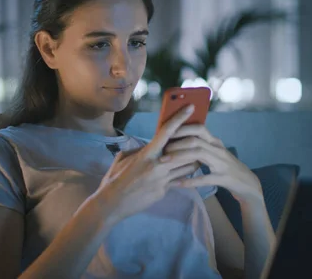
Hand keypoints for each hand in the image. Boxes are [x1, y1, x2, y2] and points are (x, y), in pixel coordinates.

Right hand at [92, 105, 200, 221]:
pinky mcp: (164, 191)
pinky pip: (180, 180)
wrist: (113, 203)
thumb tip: (150, 145)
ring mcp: (162, 179)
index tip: (190, 107)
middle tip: (198, 140)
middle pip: (185, 150)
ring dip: (193, 161)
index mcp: (146, 153)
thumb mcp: (124, 158)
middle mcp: (157, 165)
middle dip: (193, 145)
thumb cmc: (116, 178)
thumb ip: (139, 150)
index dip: (180, 118)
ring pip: (188, 167)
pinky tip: (180, 174)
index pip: (166, 132)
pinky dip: (182, 176)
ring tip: (194, 157)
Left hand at [161, 124, 263, 203]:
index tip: (167, 130)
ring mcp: (222, 164)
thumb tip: (183, 140)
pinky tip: (179, 183)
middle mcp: (218, 150)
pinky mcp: (223, 178)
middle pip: (196, 140)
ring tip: (164, 161)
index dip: (183, 127)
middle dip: (177, 142)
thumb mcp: (216, 153)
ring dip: (180, 157)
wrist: (247, 184)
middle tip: (162, 148)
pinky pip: (205, 179)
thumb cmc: (228, 168)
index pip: (199, 128)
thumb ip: (203, 146)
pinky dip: (191, 180)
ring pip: (199, 155)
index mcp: (215, 143)